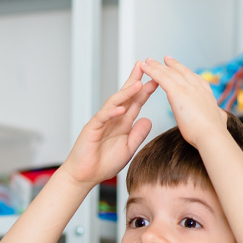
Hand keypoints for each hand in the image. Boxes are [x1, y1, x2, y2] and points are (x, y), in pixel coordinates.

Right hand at [62, 62, 157, 184]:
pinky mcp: (92, 128)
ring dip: (126, 93)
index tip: (158, 79)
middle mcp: (112, 118)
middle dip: (134, 81)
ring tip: (138, 84)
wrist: (85, 176)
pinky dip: (112, 112)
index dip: (145, 90)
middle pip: (125, 96)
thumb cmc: (103, 163)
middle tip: (144, 66)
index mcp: (122, 122)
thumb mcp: (128, 148)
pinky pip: (102, 117)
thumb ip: (138, 134)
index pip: (135, 102)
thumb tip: (148, 119)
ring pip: (114, 103)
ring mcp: (101, 122)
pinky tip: (121, 108)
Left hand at [141, 56, 227, 147]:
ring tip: (148, 61)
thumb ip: (218, 115)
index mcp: (206, 93)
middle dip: (172, 65)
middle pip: (181, 72)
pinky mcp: (177, 92)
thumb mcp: (218, 119)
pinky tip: (144, 67)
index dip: (186, 72)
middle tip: (165, 59)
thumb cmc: (212, 133)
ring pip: (169, 73)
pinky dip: (152, 70)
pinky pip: (161, 77)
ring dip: (157, 65)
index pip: (194, 79)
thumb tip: (221, 117)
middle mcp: (197, 87)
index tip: (181, 69)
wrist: (211, 134)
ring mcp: (187, 87)